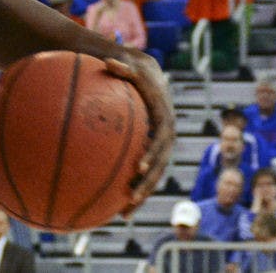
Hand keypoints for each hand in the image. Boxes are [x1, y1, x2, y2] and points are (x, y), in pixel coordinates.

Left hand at [104, 55, 174, 213]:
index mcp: (164, 118)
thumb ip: (122, 66)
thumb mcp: (131, 65)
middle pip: (161, 165)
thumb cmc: (134, 71)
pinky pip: (141, 172)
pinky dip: (130, 188)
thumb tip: (109, 62)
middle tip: (131, 197)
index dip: (153, 153)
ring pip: (153, 175)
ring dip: (140, 195)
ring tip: (124, 214)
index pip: (161, 139)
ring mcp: (159, 146)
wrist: (147, 77)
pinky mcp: (149, 151)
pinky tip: (112, 204)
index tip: (140, 166)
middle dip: (147, 183)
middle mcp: (166, 136)